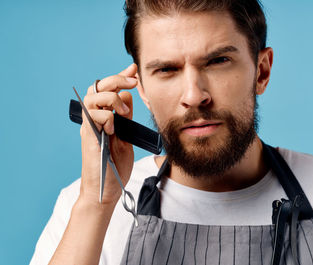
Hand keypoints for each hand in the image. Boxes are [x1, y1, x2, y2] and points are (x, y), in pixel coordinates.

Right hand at [79, 64, 137, 204]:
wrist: (107, 190)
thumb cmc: (116, 166)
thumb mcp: (126, 137)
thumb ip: (125, 118)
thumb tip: (127, 97)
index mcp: (104, 118)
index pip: (109, 90)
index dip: (120, 77)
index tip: (133, 68)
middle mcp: (94, 119)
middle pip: (98, 87)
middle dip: (116, 79)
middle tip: (133, 80)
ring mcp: (90, 127)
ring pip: (93, 97)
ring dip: (111, 98)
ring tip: (124, 111)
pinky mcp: (89, 137)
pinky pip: (93, 115)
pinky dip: (106, 116)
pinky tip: (114, 127)